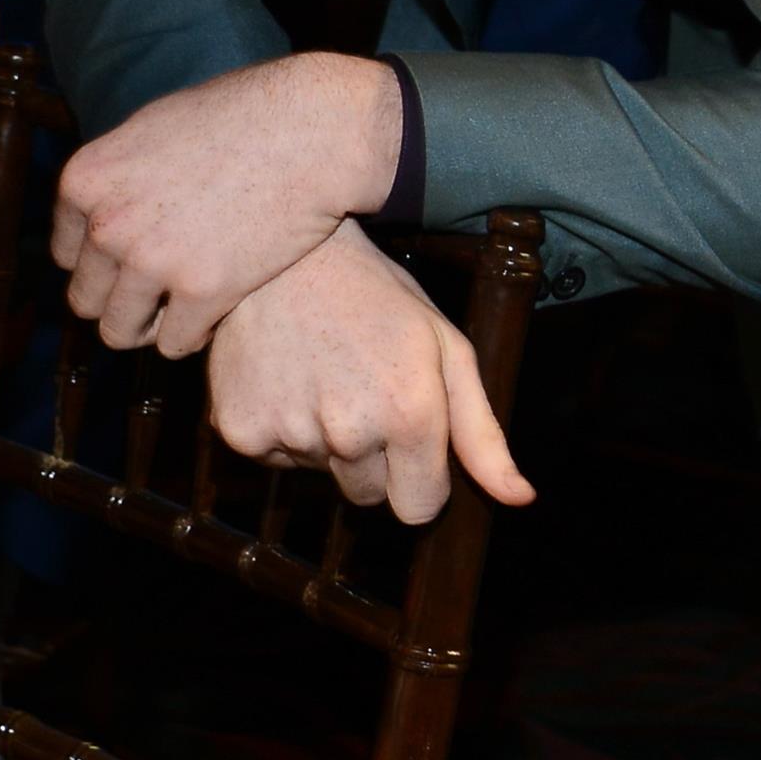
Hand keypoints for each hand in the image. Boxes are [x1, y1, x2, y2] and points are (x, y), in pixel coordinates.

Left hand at [53, 53, 401, 355]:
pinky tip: (217, 310)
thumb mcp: (154, 129)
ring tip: (182, 308)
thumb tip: (95, 213)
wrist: (310, 130)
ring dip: (150, 327)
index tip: (135, 260)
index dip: (102, 261)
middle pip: (86, 299)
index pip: (65, 253)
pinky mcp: (203, 291)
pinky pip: (175, 343)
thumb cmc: (240, 118)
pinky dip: (194, 333)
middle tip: (160, 291)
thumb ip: (117, 177)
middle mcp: (108, 225)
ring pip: (120, 332)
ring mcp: (153, 261)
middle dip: (120, 300)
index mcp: (87, 181)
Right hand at [203, 222, 529, 523]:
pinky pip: (273, 457)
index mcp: (409, 415)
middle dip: (372, 458)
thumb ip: (483, 434)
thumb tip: (521, 498)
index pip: (418, 508)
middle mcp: (349, 433)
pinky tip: (287, 378)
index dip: (419, 478)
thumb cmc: (377, 296)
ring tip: (322, 375)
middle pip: (367, 495)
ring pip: (320, 473)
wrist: (283, 251)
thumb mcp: (447, 349)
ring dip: (325, 440)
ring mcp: (290, 433)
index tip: (409, 439)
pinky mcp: (239, 430)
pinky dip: (281, 427)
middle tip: (361, 391)